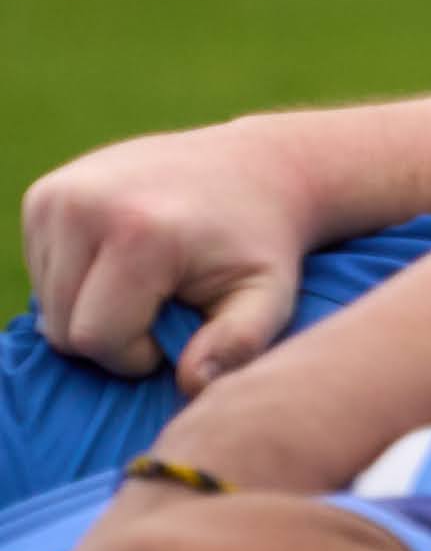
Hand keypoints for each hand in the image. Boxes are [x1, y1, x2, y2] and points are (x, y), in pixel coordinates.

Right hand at [21, 120, 316, 389]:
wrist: (255, 166)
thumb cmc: (260, 241)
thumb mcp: (269, 294)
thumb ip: (238, 344)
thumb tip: (195, 384)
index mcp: (137, 232)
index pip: (95, 339)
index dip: (137, 353)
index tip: (178, 325)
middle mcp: (85, 205)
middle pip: (62, 327)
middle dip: (113, 334)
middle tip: (166, 303)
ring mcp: (57, 195)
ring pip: (47, 305)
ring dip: (92, 310)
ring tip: (149, 279)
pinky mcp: (44, 195)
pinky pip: (42, 274)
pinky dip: (77, 283)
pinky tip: (124, 260)